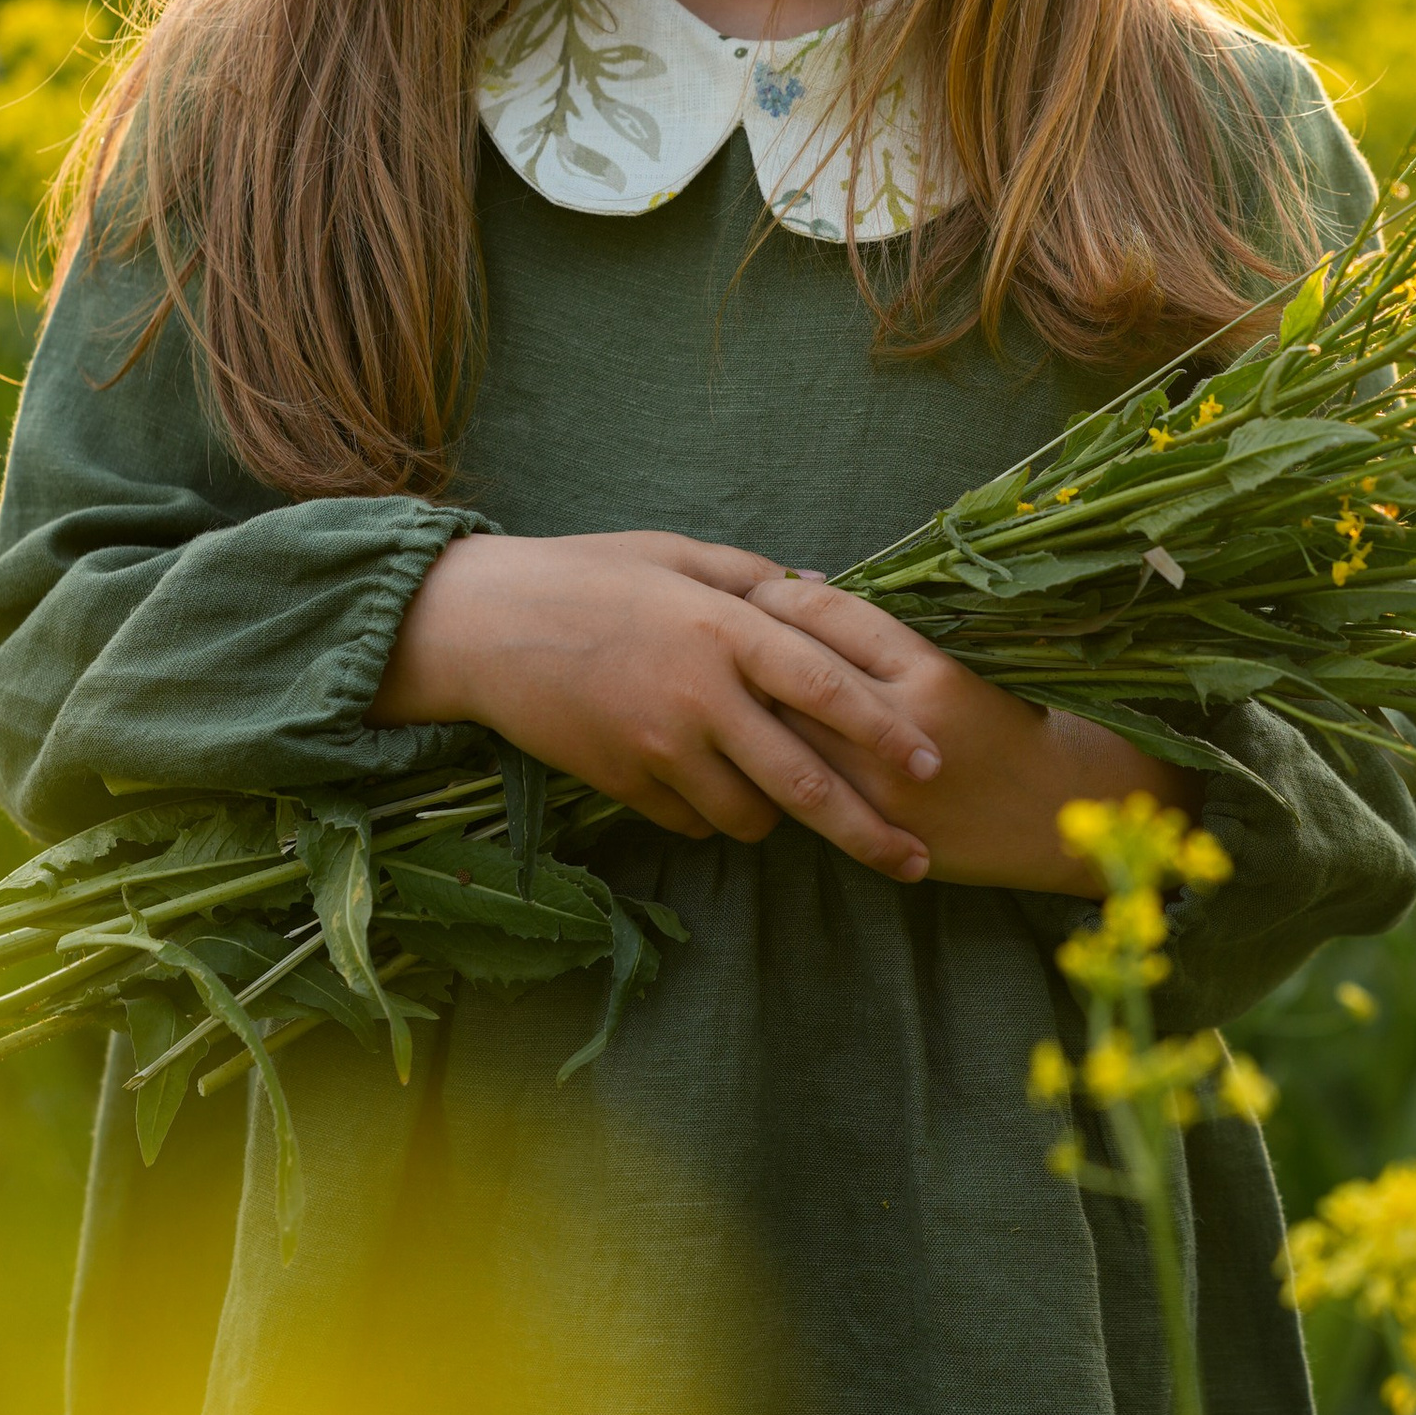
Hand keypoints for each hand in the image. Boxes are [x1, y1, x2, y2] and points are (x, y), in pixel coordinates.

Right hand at [372, 529, 943, 881]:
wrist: (482, 626)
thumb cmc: (587, 574)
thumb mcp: (676, 553)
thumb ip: (754, 578)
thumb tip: (824, 592)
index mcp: (723, 627)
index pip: (826, 688)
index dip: (885, 730)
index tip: (934, 766)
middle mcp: (699, 695)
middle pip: (804, 781)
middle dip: (869, 829)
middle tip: (917, 861)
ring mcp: (657, 747)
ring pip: (751, 817)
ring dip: (780, 816)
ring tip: (785, 798)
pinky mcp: (622, 783)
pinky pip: (692, 822)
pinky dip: (713, 815)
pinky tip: (707, 786)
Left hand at [742, 572, 1200, 892]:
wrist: (1059, 812)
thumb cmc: (1013, 725)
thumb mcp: (967, 665)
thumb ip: (893, 646)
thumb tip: (808, 608)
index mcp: (930, 667)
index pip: (827, 614)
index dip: (778, 595)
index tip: (756, 590)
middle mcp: (901, 722)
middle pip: (790, 669)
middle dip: (743, 644)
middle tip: (712, 628)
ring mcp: (882, 782)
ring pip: (785, 730)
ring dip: (745, 705)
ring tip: (720, 685)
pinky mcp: (876, 826)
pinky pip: (799, 786)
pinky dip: (768, 763)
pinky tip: (748, 748)